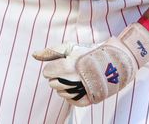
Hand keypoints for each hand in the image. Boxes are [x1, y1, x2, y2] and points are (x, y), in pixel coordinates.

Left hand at [32, 23, 148, 105]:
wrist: (114, 62)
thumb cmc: (89, 53)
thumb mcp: (70, 47)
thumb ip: (51, 51)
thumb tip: (33, 55)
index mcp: (68, 65)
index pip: (47, 72)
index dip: (53, 67)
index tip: (62, 64)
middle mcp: (73, 80)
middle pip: (52, 84)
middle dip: (58, 77)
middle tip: (69, 71)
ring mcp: (80, 91)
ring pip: (60, 93)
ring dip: (64, 86)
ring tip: (75, 78)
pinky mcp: (87, 100)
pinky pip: (71, 101)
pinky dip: (71, 95)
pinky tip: (77, 87)